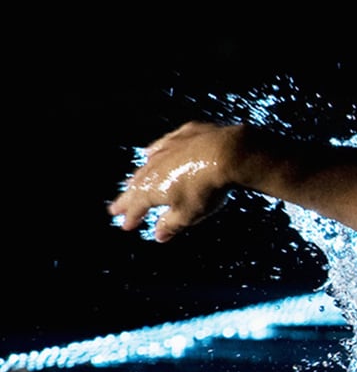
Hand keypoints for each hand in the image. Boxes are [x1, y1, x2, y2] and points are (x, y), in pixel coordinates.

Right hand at [109, 122, 247, 241]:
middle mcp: (153, 168)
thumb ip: (171, 225)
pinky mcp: (183, 136)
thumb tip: (159, 235)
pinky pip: (163, 145)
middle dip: (127, 199)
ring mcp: (167, 149)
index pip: (136, 207)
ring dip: (139, 176)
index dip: (131, 218)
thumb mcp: (189, 214)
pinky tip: (151, 153)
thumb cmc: (206, 188)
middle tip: (115, 208)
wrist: (227, 153)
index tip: (126, 226)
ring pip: (147, 165)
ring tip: (130, 183)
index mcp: (151, 190)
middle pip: (136, 186)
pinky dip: (155, 151)